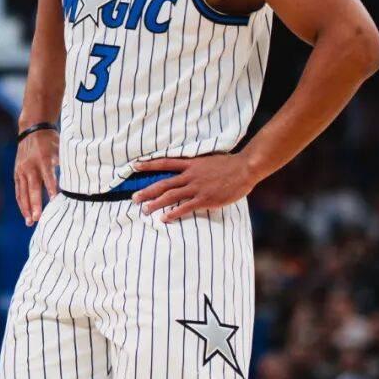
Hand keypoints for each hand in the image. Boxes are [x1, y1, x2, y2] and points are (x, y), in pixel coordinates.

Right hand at [13, 129, 58, 226]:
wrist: (32, 129)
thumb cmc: (50, 141)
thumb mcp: (61, 149)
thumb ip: (66, 164)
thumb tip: (79, 180)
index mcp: (43, 159)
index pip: (48, 177)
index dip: (51, 189)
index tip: (55, 201)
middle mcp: (30, 166)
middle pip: (33, 188)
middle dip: (35, 204)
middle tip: (37, 219)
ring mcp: (22, 170)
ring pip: (23, 192)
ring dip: (26, 207)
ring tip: (30, 222)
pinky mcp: (17, 173)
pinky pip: (19, 190)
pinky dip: (21, 202)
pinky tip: (25, 214)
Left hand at [130, 154, 256, 222]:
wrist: (244, 168)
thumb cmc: (229, 164)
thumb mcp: (208, 160)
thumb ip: (196, 165)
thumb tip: (188, 168)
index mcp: (190, 164)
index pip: (164, 163)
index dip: (148, 164)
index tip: (134, 166)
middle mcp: (190, 175)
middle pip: (163, 183)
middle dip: (147, 191)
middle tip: (133, 198)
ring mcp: (196, 187)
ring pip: (170, 196)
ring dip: (155, 204)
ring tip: (144, 210)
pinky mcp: (205, 199)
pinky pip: (185, 207)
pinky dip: (173, 213)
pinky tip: (164, 218)